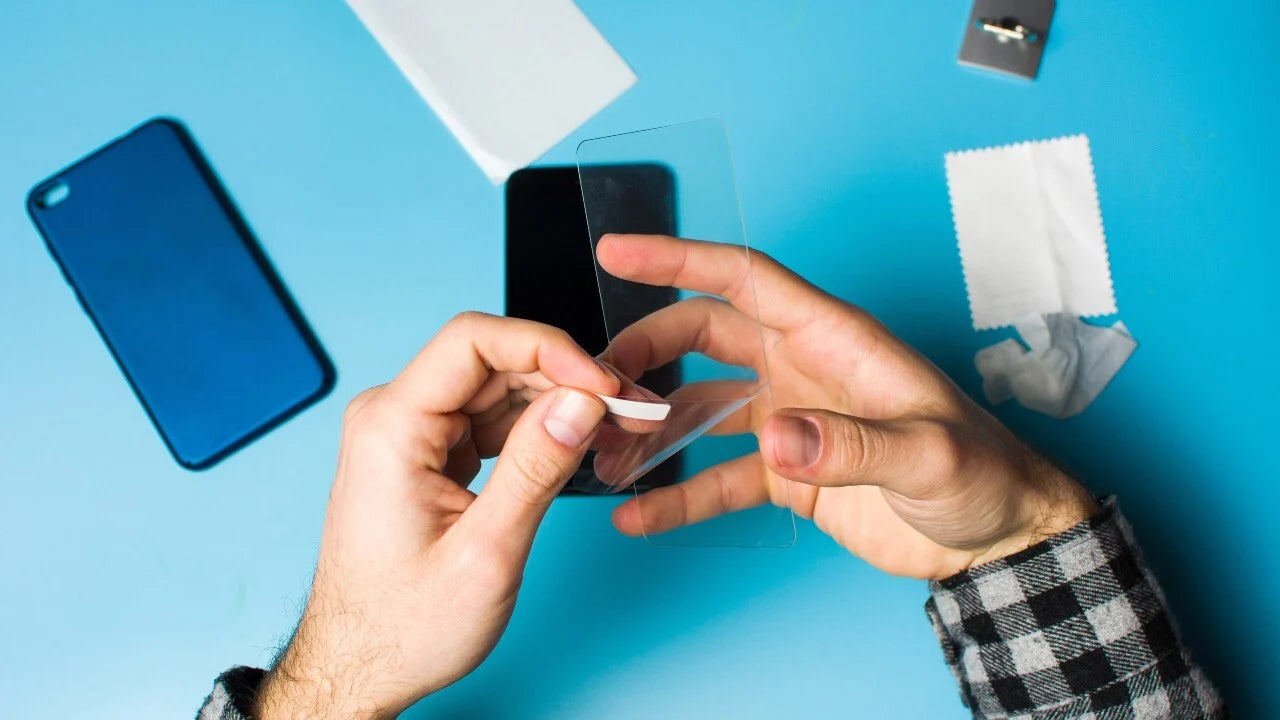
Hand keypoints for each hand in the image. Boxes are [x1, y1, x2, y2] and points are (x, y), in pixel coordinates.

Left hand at [255, 313, 616, 718]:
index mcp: (390, 427)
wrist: (359, 667)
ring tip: (617, 426)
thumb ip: (537, 470)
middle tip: (630, 408)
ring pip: (497, 388)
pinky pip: (489, 419)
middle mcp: (392, 417)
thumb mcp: (485, 554)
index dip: (547, 348)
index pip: (473, 341)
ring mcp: (409, 433)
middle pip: (492, 361)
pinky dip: (539, 427)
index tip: (602, 382)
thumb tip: (582, 403)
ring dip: (559, 402)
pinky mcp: (427, 452)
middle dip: (566, 377)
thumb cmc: (403, 627)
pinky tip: (579, 441)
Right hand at [598, 235, 1096, 579]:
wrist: (1000, 537)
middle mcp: (803, 368)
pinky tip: (642, 514)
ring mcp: (792, 420)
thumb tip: (776, 436)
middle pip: (704, 337)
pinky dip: (680, 494)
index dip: (678, 258)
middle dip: (646, 351)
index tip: (617, 250)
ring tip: (606, 456)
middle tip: (597, 383)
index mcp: (834, 339)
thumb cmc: (983, 474)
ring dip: (654, 426)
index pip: (744, 279)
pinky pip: (720, 476)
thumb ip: (853, 444)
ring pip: (701, 406)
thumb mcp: (928, 455)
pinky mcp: (790, 473)